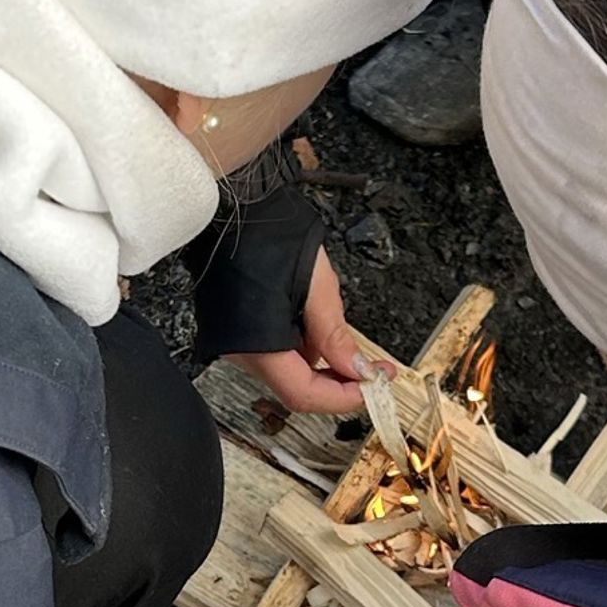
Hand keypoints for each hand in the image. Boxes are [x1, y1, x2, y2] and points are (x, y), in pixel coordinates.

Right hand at [231, 250, 369, 418]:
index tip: (373, 386)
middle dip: (336, 380)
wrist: (232, 209)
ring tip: (335, 325)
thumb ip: (334, 334)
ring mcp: (236, 345)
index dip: (343, 397)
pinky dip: (301, 345)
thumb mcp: (315, 284)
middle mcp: (240, 353)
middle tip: (370, 367)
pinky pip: (276, 353)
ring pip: (288, 371)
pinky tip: (312, 318)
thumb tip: (355, 369)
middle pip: (296, 388)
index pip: (304, 395)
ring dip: (320, 361)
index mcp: (256, 345)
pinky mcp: (237, 333)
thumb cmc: (266, 235)